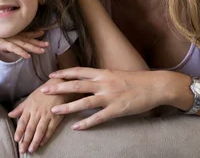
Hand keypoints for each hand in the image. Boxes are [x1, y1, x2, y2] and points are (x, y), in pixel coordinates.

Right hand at [0, 27, 48, 58]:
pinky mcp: (4, 44)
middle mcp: (11, 36)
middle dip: (38, 42)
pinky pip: (15, 49)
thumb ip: (6, 45)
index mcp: (11, 35)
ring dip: (33, 48)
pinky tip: (28, 56)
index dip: (34, 34)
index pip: (24, 34)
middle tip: (48, 44)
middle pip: (27, 40)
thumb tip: (11, 49)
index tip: (42, 33)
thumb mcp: (0, 42)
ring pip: (24, 44)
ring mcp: (8, 40)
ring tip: (42, 51)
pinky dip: (22, 52)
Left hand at [8, 80, 70, 153]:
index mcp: (30, 107)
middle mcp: (37, 112)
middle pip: (30, 128)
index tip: (16, 140)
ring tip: (31, 150)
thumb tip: (10, 115)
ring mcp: (47, 116)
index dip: (19, 131)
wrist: (59, 87)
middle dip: (26, 140)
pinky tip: (42, 143)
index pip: (23, 121)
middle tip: (22, 150)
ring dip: (35, 141)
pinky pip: (50, 130)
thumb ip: (20, 108)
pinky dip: (46, 137)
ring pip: (39, 131)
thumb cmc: (43, 93)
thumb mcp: (30, 98)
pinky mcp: (56, 118)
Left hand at [42, 67, 166, 129]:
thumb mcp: (115, 73)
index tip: (50, 75)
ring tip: (54, 111)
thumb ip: (100, 77)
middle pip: (76, 85)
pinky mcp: (116, 110)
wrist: (155, 86)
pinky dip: (86, 122)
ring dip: (67, 107)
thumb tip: (86, 78)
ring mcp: (109, 97)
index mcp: (102, 73)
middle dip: (58, 88)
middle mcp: (103, 83)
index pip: (78, 71)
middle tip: (43, 91)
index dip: (63, 73)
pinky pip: (98, 118)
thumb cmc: (135, 80)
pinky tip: (76, 127)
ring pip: (84, 102)